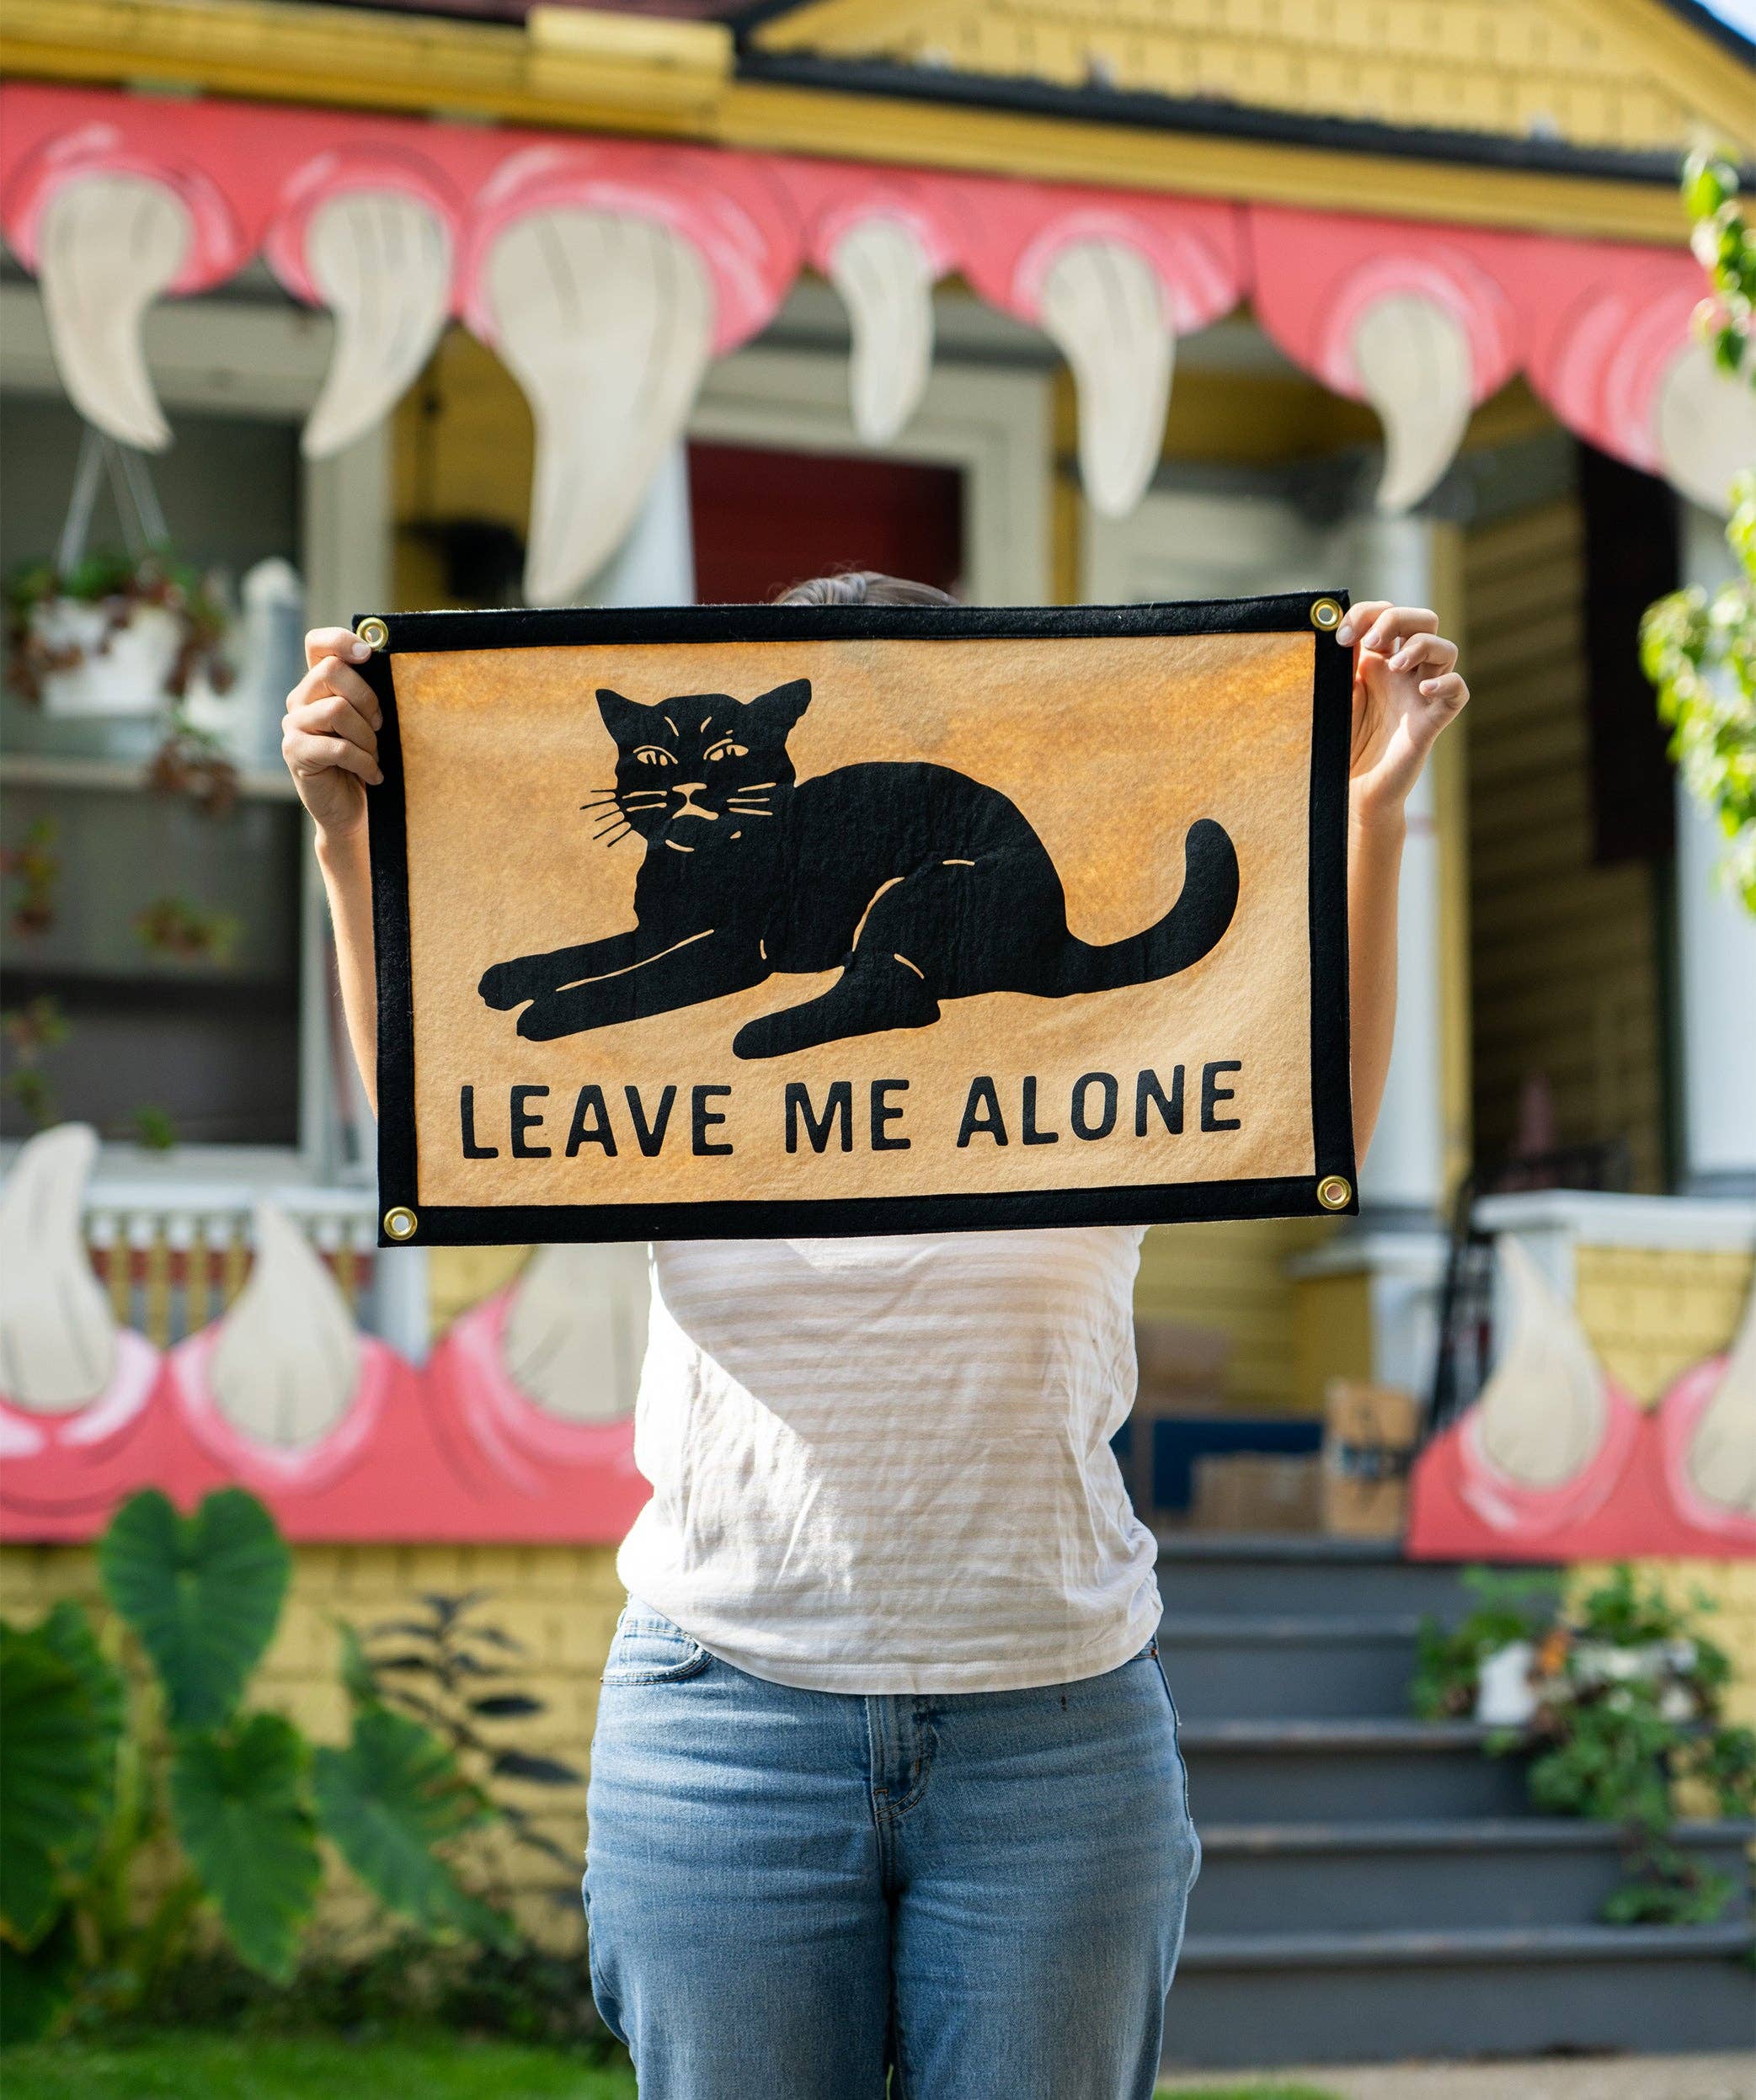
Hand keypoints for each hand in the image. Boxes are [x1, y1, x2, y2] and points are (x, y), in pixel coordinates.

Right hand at [282, 626, 383, 840]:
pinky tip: (373, 776)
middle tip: (380, 727)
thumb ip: (371, 696)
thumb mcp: (373, 725)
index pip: (318, 644)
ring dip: (366, 736)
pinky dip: (363, 762)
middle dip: (367, 699)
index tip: (369, 655)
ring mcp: (294, 725)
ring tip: (374, 756)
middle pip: (332, 671)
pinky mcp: (294, 752)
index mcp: (320, 685)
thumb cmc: (369, 764)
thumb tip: (389, 662)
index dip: (341, 640)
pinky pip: (336, 746)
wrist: (354, 812)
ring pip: (336, 708)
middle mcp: (301, 699)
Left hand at [1335, 600, 1467, 823]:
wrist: (1352, 789)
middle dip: (1398, 619)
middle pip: (1423, 620)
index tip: (1342, 636)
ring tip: (1395, 665)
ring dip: (1421, 645)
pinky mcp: (1434, 719)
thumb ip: (1341, 664)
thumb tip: (1338, 626)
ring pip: (1446, 648)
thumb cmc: (1341, 744)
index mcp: (1378, 661)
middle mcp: (1404, 672)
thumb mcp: (1336, 697)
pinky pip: (1459, 690)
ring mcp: (1422, 693)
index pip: (1387, 614)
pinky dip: (1447, 683)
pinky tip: (1423, 690)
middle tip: (1370, 643)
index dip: (1368, 614)